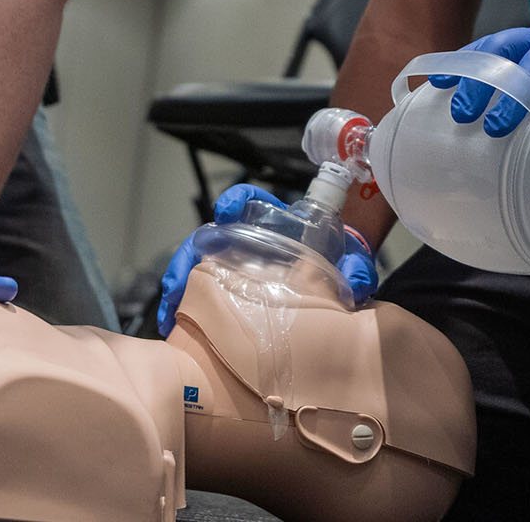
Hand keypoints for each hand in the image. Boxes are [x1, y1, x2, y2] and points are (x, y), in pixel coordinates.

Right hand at [154, 184, 377, 337]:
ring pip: (195, 268)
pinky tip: (175, 330)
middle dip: (190, 257)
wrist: (337, 285)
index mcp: (276, 225)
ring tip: (170, 312)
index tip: (227, 211)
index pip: (250, 200)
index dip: (236, 201)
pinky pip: (197, 296)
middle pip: (209, 239)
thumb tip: (359, 281)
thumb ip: (357, 268)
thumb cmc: (339, 265)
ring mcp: (233, 265)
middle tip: (181, 280)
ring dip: (179, 286)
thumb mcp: (349, 263)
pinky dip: (182, 310)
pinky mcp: (226, 291)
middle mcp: (248, 241)